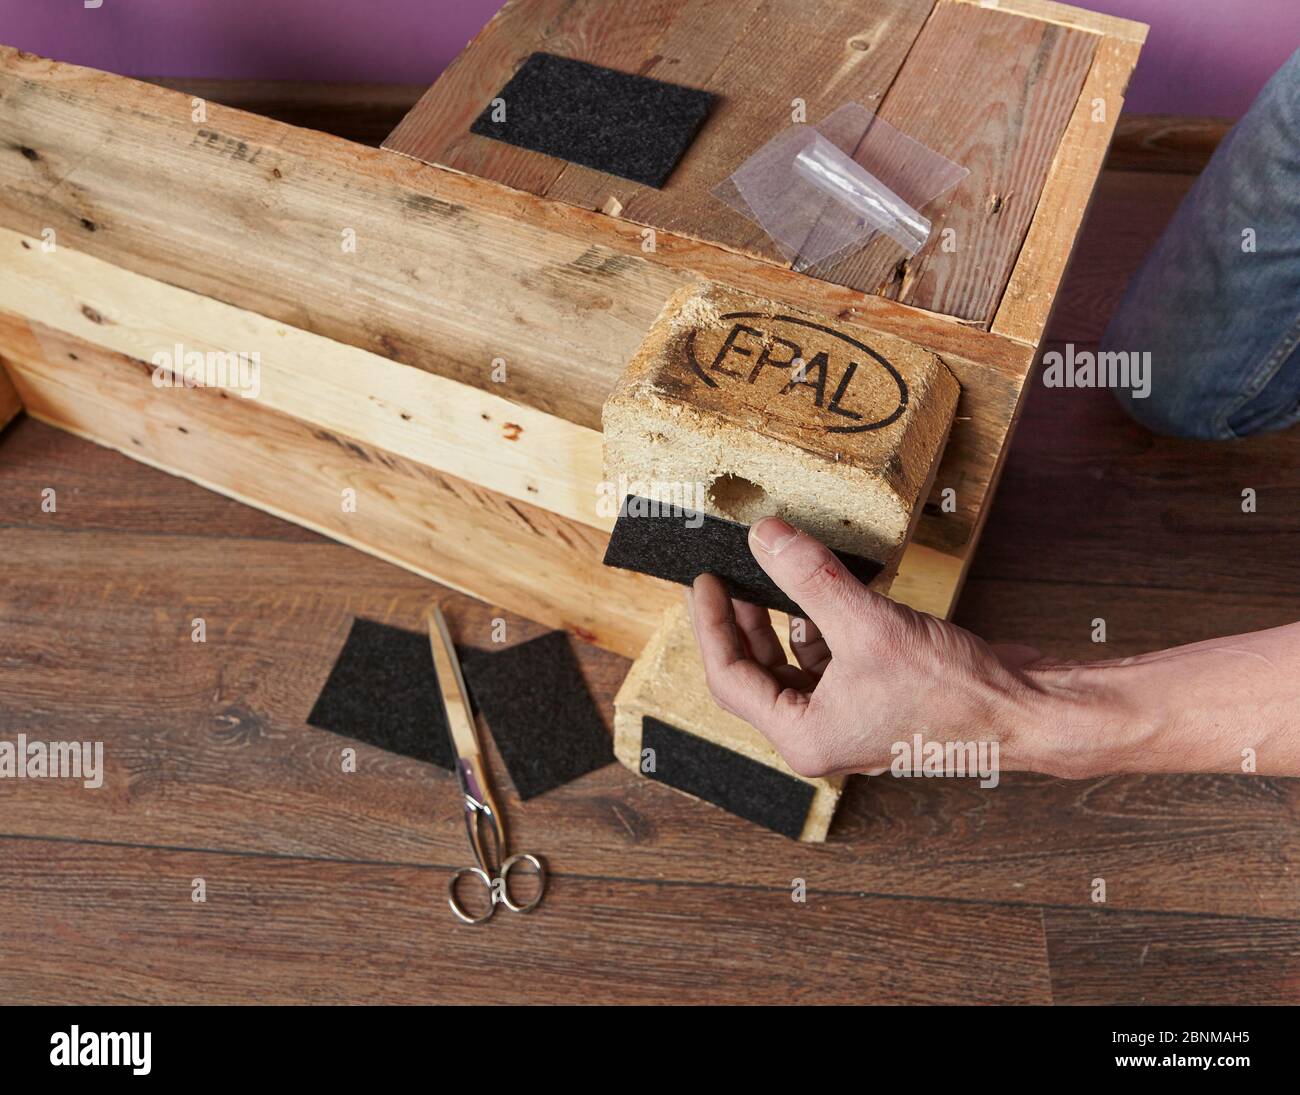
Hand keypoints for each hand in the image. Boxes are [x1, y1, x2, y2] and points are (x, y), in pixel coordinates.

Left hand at [685, 516, 1075, 778]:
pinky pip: (831, 661)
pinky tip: (826, 594)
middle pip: (756, 674)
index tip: (704, 580)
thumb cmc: (954, 692)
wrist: (1027, 711)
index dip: (711, 625)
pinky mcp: (877, 698)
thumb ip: (809, 578)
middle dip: (742, 622)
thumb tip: (765, 538)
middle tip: (730, 573)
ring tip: (774, 573)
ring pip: (793, 665)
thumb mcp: (868, 624)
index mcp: (805, 736)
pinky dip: (822, 627)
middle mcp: (821, 734)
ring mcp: (850, 718)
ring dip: (781, 621)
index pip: (730, 678)